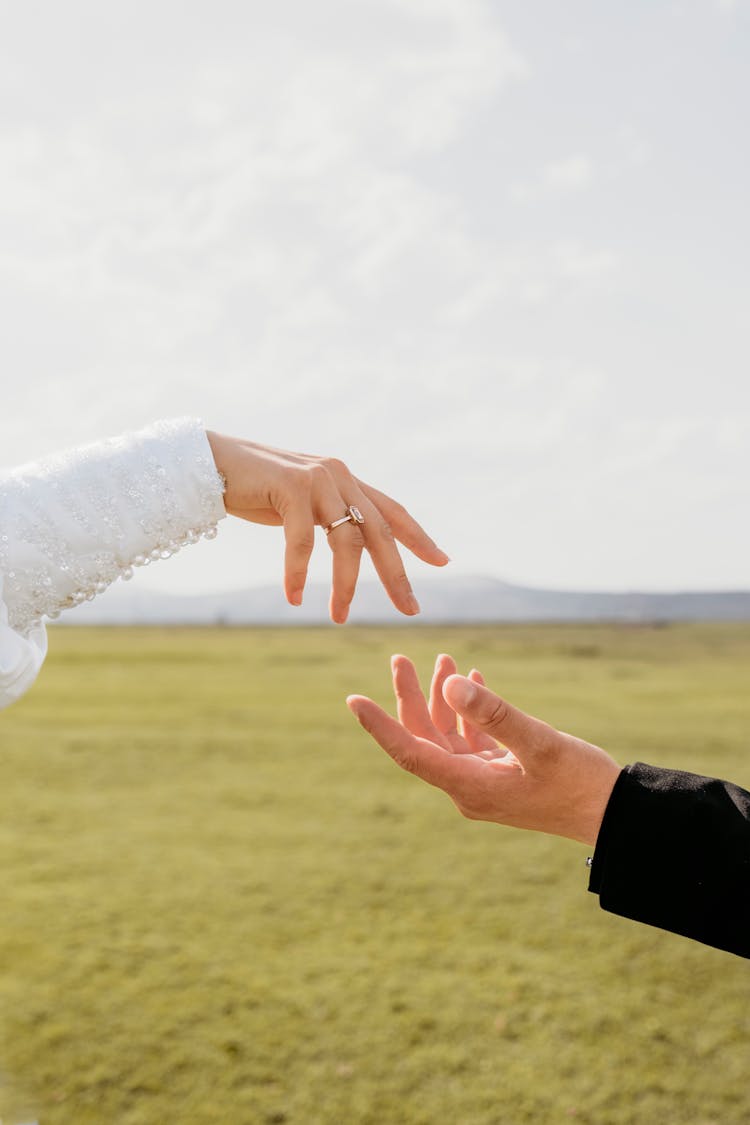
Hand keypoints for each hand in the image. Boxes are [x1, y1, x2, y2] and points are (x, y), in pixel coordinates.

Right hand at [206, 432, 448, 623]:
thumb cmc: (253, 487)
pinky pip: (303, 541)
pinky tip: (295, 598)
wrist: (210, 462)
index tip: (442, 563)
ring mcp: (318, 478)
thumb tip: (350, 544)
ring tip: (340, 618)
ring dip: (345, 585)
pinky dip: (298, 573)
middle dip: (396, 575)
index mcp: (346, 479)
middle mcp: (339, 475)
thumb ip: (327, 515)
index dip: (418, 538)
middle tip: (410, 610)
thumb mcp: (301, 503)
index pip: (392, 511)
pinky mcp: (292, 486)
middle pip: (380, 532)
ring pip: (347, 541)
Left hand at [347, 653, 621, 845]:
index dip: (379, 725)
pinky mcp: (503, 775)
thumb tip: (449, 684)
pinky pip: (473, 740)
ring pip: (448, 736)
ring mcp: (485, 782)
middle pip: (425, 738)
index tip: (353, 700)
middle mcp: (468, 787)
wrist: (617, 816)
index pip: (409, 752)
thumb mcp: (538, 742)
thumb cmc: (580, 783)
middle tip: (400, 658)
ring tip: (444, 658)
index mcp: (468, 786)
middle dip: (411, 697)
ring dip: (443, 699)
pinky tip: (473, 681)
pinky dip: (470, 711)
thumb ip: (493, 713)